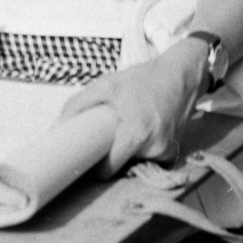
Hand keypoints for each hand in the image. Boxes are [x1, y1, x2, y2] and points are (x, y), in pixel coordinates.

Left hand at [59, 42, 207, 175]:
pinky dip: (147, 151)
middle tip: (110, 141)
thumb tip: (57, 127)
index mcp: (135, 134)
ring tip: (130, 133)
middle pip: (122, 168)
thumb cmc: (145, 78)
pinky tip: (146, 134)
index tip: (91, 159)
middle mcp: (154, 146)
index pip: (107, 171)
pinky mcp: (176, 147)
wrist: (185, 72)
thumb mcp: (108, 83)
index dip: (96, 167)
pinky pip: (154, 159)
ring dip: (131, 155)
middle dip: (114, 159)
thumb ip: (79, 104)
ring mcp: (168, 148)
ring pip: (138, 163)